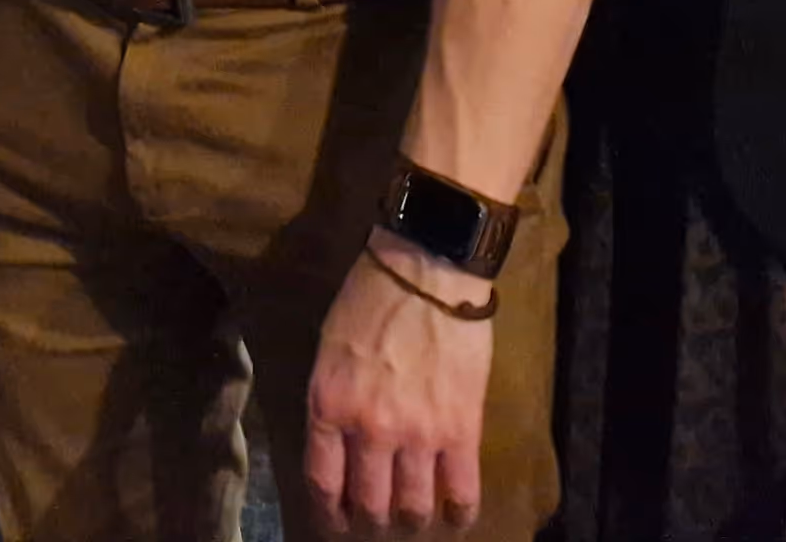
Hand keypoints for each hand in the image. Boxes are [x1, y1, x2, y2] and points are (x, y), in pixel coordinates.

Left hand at [303, 248, 491, 531]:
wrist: (426, 270)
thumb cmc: (370, 297)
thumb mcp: (329, 349)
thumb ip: (333, 399)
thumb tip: (339, 440)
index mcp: (328, 405)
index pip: (323, 480)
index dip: (329, 512)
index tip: (335, 523)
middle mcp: (370, 430)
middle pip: (369, 503)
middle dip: (371, 520)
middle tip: (376, 521)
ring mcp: (418, 436)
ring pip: (413, 506)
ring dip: (412, 519)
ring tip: (413, 518)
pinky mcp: (462, 431)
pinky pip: (462, 491)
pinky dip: (459, 513)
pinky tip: (456, 517)